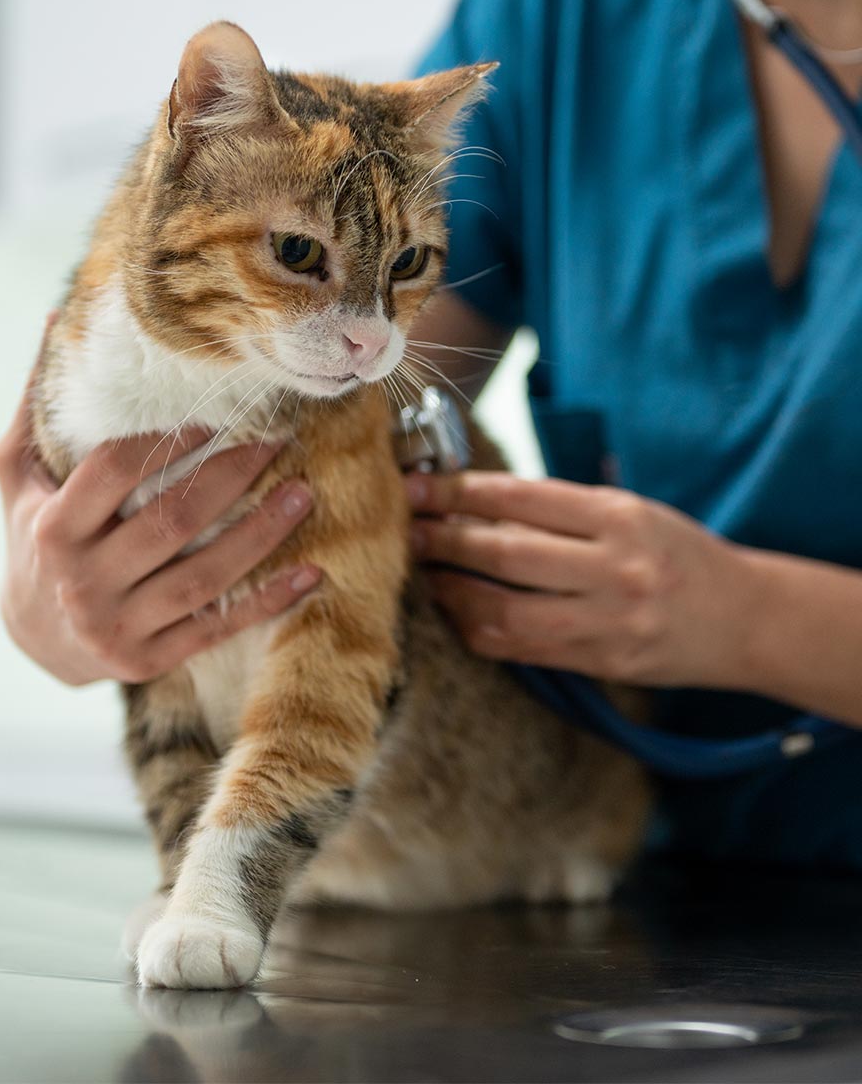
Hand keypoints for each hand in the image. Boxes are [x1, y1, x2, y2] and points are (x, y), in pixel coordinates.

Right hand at [0, 320, 320, 685]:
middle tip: (279, 440)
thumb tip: (53, 320)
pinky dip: (267, 603)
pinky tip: (310, 574)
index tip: (214, 413)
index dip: (166, 439)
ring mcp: (116, 628)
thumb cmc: (31, 538)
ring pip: (203, 578)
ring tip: (305, 494)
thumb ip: (35, 406)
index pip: (115, 472)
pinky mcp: (147, 662)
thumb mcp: (18, 475)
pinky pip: (216, 629)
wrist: (32, 638)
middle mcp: (82, 582)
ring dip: (260, 535)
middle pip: (170, 521)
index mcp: (53, 528)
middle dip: (231, 477)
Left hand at [406, 472, 752, 686]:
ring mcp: (607, 621)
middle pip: (505, 553)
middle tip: (405, 530)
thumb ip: (559, 510)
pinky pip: (519, 649)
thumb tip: (471, 503)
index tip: (416, 487)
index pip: (521, 498)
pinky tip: (456, 610)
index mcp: (620, 517)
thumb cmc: (677, 553)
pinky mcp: (600, 662)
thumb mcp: (629, 511)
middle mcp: (615, 568)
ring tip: (423, 573)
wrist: (745, 618)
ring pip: (503, 611)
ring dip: (451, 591)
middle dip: (444, 541)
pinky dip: (477, 629)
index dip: (459, 492)